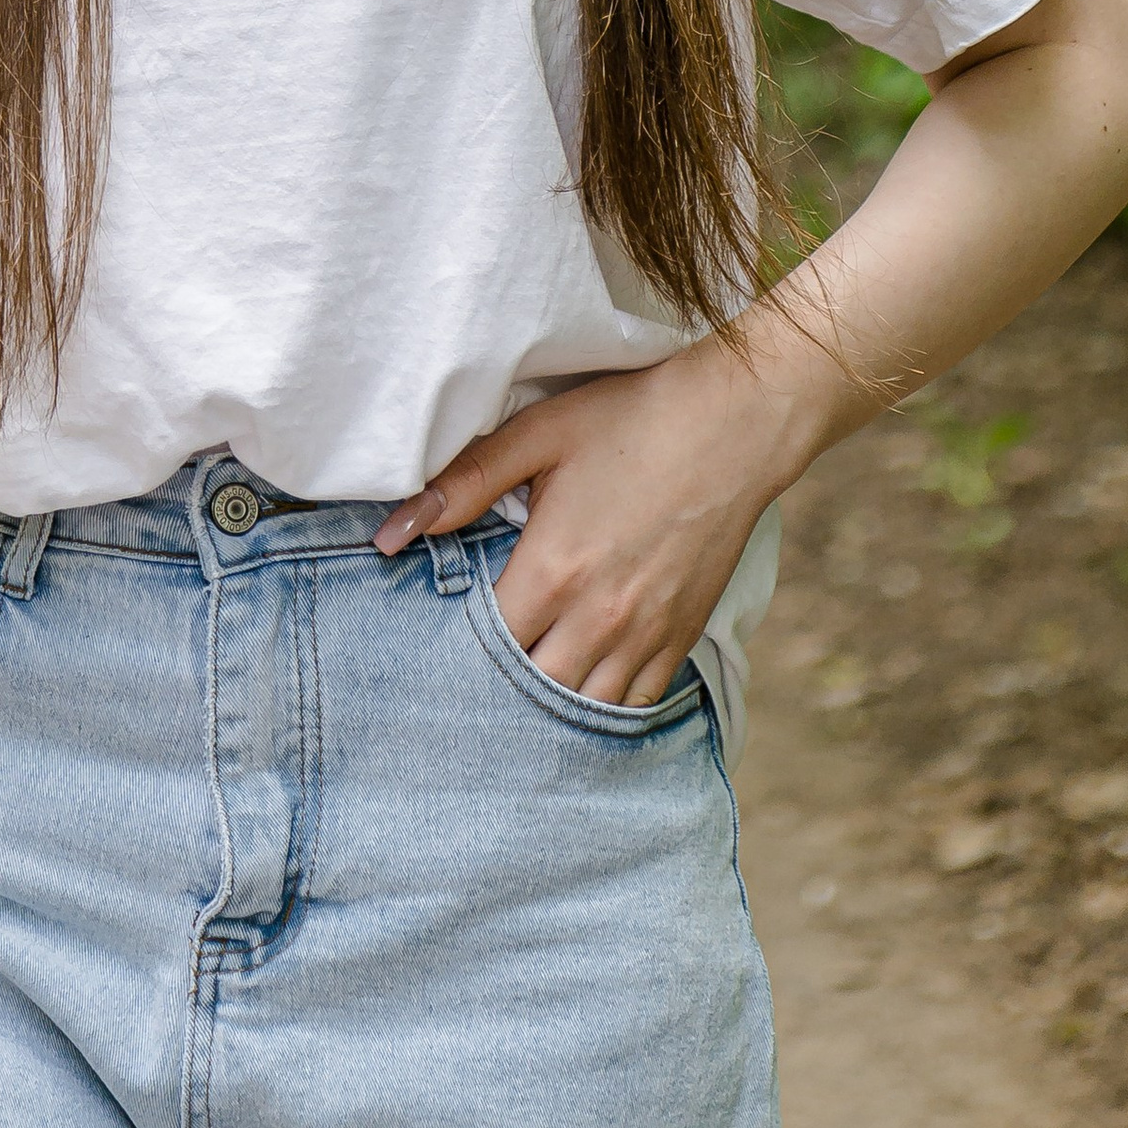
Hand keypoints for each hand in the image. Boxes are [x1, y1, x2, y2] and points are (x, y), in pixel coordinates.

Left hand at [372, 344, 812, 707]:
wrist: (735, 425)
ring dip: (548, 707)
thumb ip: (464, 483)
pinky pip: (636, 703)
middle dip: (497, 689)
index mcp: (553, 570)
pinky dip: (603, 708)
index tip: (435, 644)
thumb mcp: (539, 434)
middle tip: (468, 681)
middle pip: (529, 691)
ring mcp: (645, 633)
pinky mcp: (682, 636)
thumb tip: (392, 534)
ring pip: (582, 709)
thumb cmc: (631, 419)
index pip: (484, 646)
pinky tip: (579, 696)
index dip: (455, 651)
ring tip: (517, 697)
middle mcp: (598, 617)